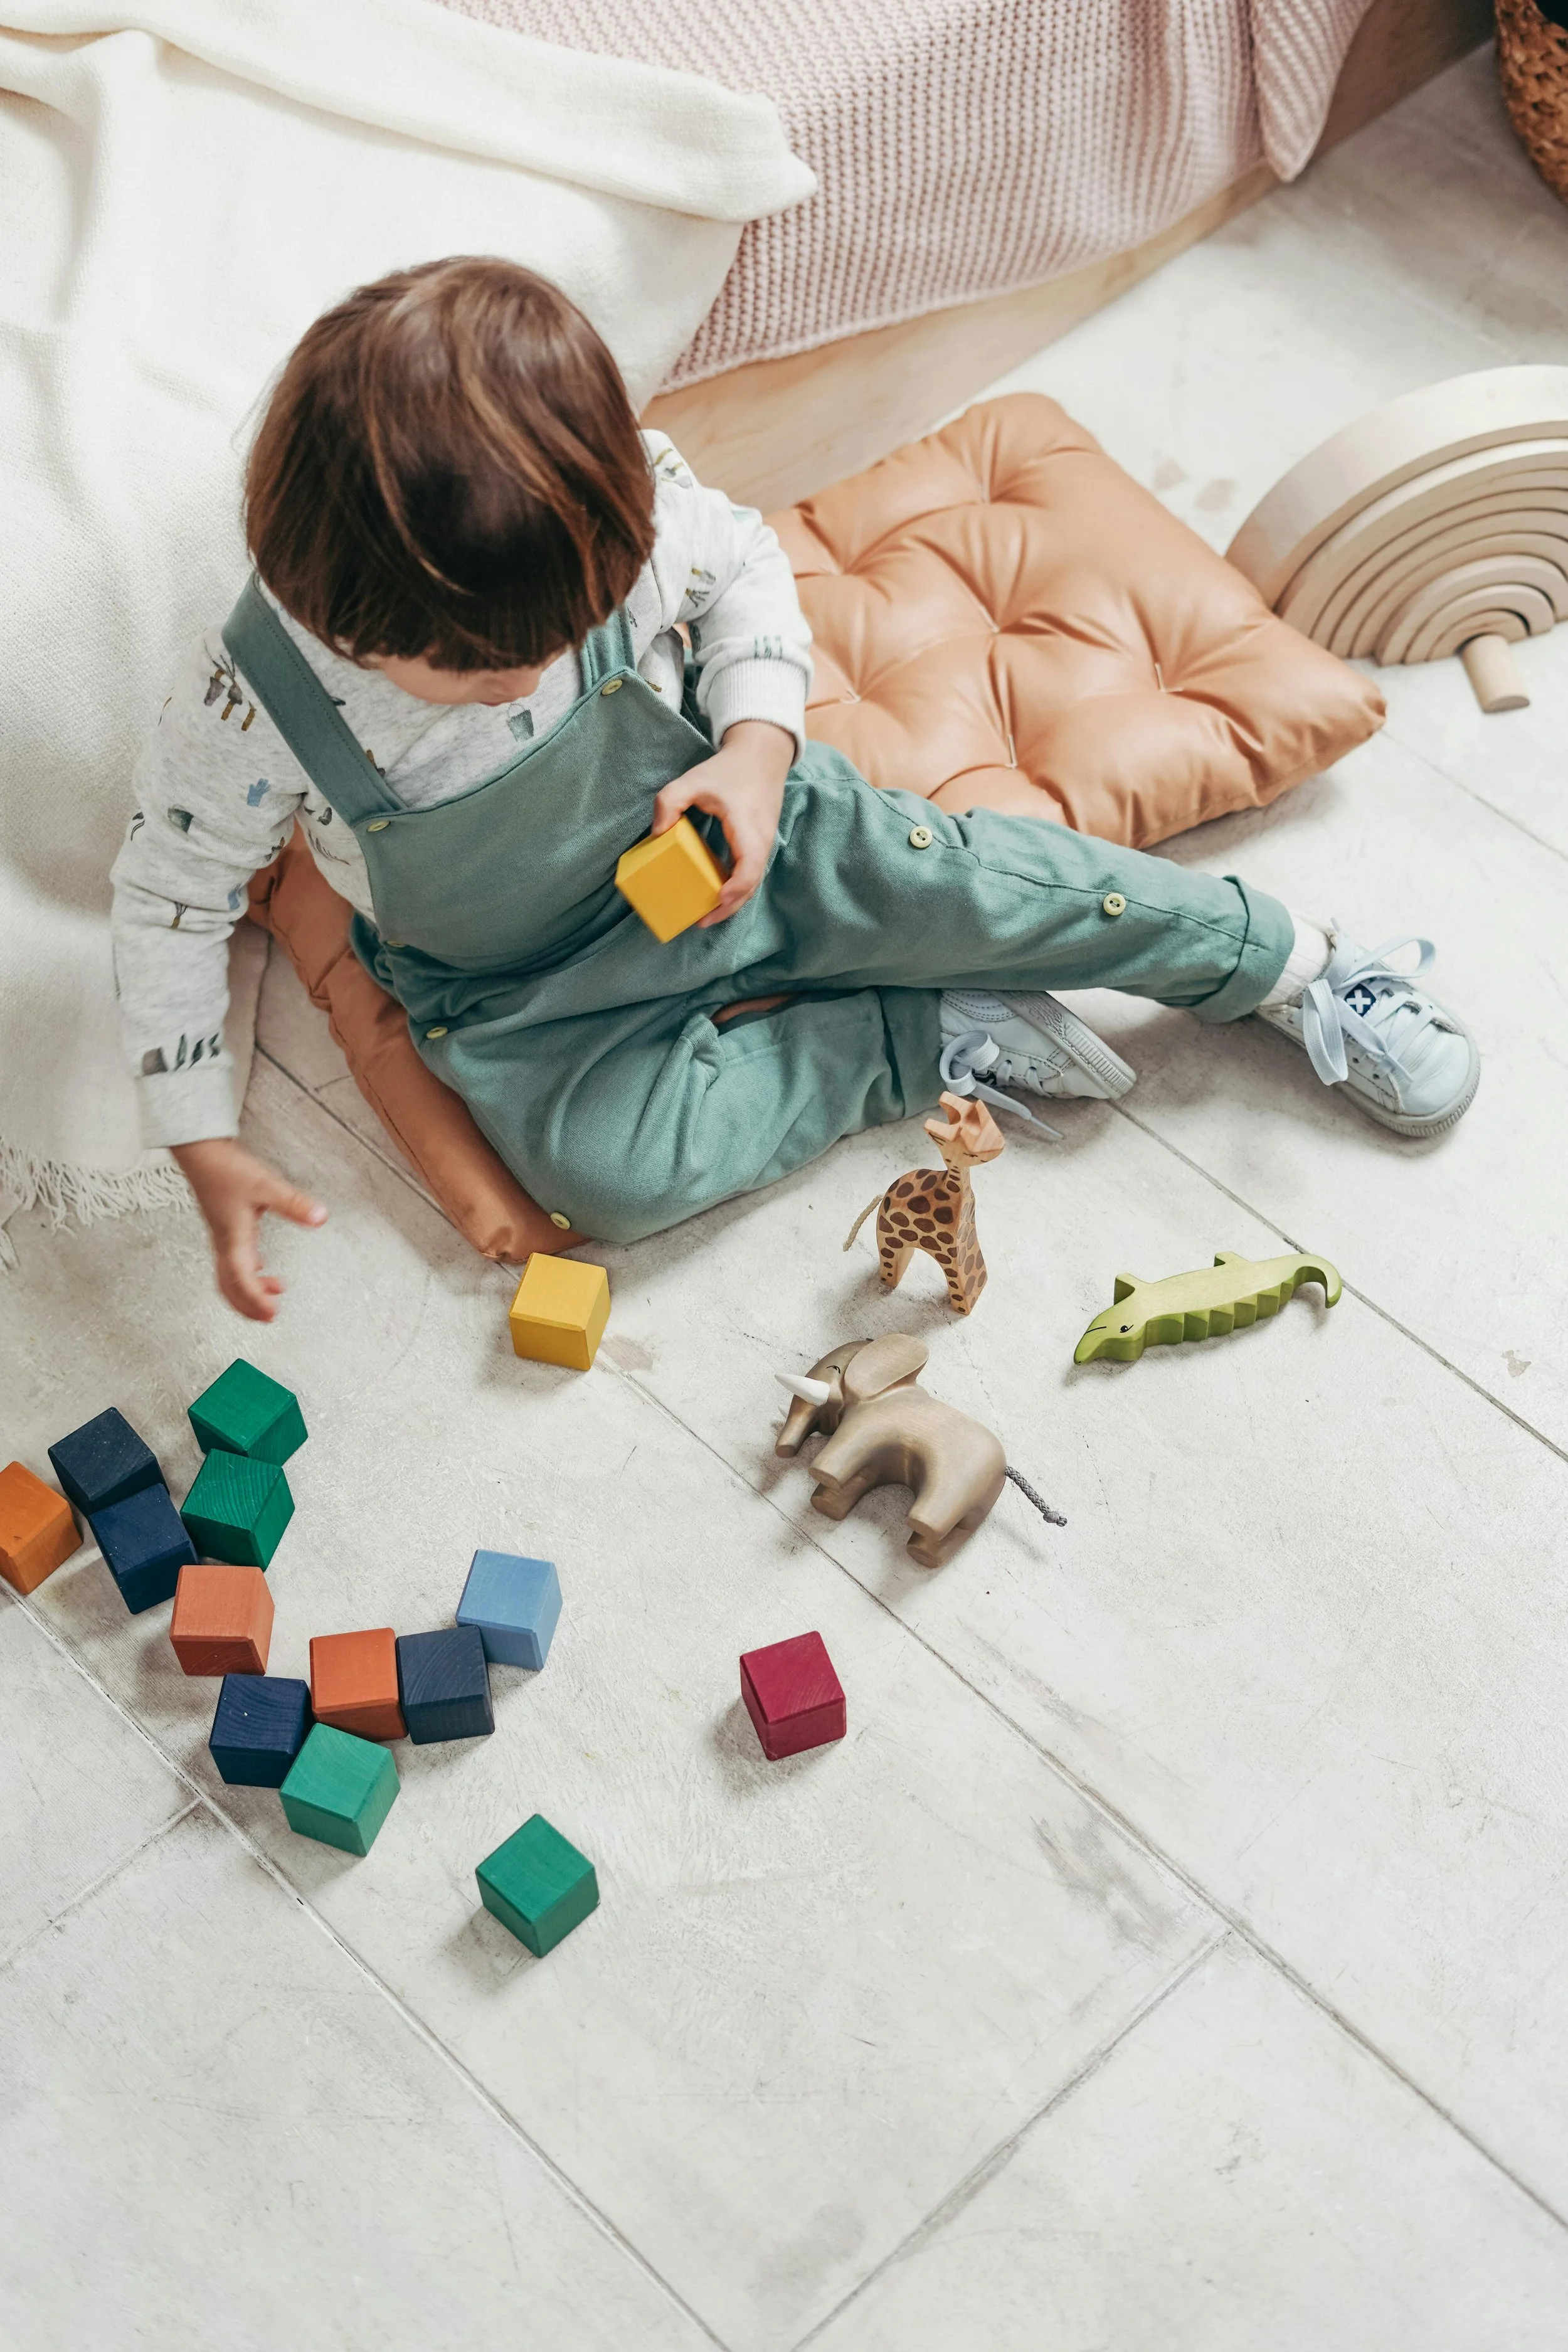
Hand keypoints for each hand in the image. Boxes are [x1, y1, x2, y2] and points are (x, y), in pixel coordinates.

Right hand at [172, 1138, 326, 1321]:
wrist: (202, 1154)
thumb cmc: (226, 1169)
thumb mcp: (267, 1186)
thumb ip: (294, 1204)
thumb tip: (319, 1218)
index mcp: (233, 1238)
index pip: (242, 1279)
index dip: (255, 1300)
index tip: (271, 1314)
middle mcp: (225, 1243)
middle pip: (230, 1287)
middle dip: (247, 1306)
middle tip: (269, 1317)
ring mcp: (223, 1237)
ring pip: (229, 1277)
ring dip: (247, 1292)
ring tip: (270, 1298)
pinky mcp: (225, 1229)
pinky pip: (232, 1262)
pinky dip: (246, 1274)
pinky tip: (261, 1269)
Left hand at [650, 719, 792, 926]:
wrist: (762, 756)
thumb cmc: (729, 769)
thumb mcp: (694, 779)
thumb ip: (670, 801)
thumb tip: (657, 833)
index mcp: (749, 827)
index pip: (750, 866)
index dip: (735, 888)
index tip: (717, 900)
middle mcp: (762, 841)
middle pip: (751, 884)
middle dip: (728, 907)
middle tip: (701, 921)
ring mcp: (764, 844)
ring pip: (752, 882)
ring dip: (732, 901)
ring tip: (706, 915)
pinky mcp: (760, 845)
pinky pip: (750, 873)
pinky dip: (735, 887)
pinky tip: (716, 894)